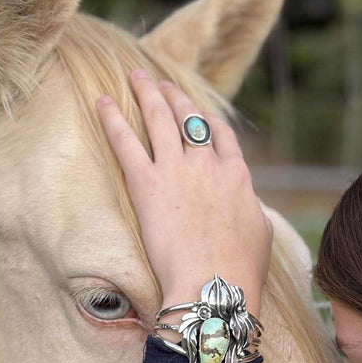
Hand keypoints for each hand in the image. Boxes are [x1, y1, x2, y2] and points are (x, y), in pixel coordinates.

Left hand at [96, 70, 272, 322]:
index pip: (221, 137)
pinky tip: (101, 102)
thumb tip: (249, 207)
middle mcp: (208, 164)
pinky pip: (126, 142)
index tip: (199, 112)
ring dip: (147, 94)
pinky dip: (112, 119)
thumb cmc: (241, 271)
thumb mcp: (260, 235)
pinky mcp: (147, 184)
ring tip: (136, 77)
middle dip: (175, 97)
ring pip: (160, 119)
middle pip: (190, 119)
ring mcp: (177, 170)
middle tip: (162, 82)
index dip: (208, 121)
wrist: (215, 285)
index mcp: (238, 176)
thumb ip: (251, 211)